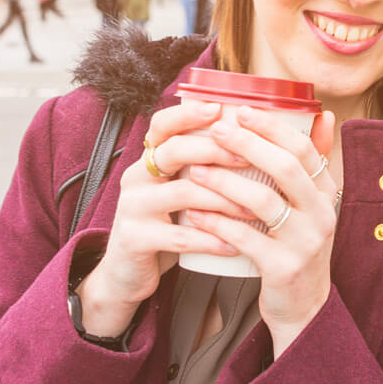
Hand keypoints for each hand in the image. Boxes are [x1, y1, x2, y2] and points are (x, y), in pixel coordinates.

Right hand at [76, 100, 259, 333]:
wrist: (127, 275)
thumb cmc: (167, 228)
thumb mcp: (180, 194)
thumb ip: (202, 171)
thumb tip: (253, 143)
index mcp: (148, 161)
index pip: (162, 125)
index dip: (188, 114)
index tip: (220, 108)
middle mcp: (136, 177)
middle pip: (174, 151)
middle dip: (216, 151)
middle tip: (250, 160)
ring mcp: (132, 208)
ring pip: (182, 193)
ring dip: (223, 199)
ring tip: (255, 209)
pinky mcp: (134, 239)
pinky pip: (179, 236)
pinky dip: (211, 239)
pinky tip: (234, 245)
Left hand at [181, 107, 339, 345]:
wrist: (304, 306)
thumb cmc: (297, 246)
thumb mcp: (312, 205)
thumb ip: (311, 164)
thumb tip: (320, 114)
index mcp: (327, 193)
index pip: (305, 149)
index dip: (273, 127)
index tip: (241, 111)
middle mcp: (323, 214)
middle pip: (286, 168)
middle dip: (247, 145)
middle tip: (214, 131)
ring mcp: (305, 242)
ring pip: (263, 201)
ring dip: (225, 182)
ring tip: (196, 171)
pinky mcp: (284, 268)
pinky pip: (246, 239)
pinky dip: (217, 223)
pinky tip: (194, 213)